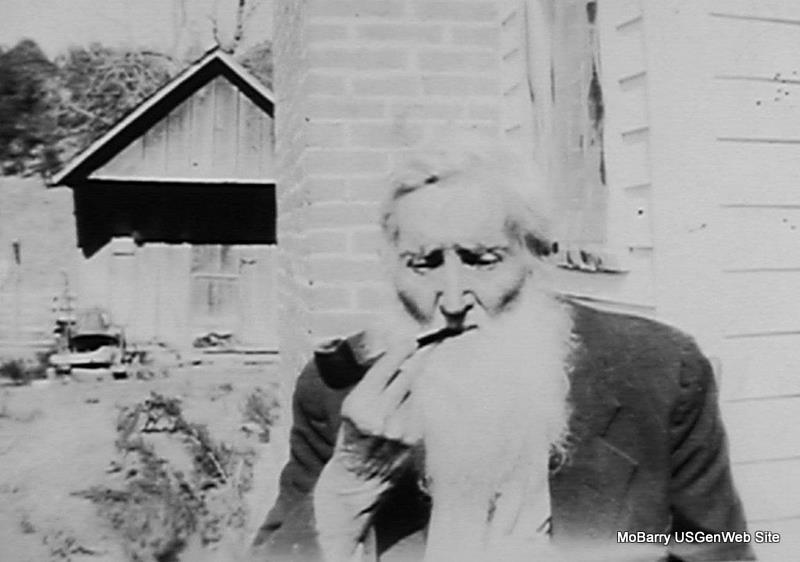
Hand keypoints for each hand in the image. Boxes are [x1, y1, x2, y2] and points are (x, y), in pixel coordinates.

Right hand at [336, 338, 422, 479]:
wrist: (357, 480)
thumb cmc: (354, 439)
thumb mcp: (353, 408)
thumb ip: (374, 385)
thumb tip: (397, 358)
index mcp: (358, 405)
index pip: (383, 370)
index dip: (398, 352)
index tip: (409, 340)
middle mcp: (379, 416)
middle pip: (406, 377)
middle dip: (416, 361)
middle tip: (424, 349)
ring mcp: (398, 429)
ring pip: (416, 392)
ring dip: (417, 385)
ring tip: (411, 388)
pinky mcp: (413, 439)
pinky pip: (421, 410)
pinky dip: (418, 404)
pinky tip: (410, 410)